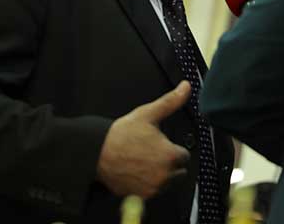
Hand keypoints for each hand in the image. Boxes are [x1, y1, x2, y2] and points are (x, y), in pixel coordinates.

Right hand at [96, 81, 191, 198]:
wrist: (98, 152)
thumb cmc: (123, 134)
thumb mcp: (149, 113)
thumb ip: (171, 101)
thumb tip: (186, 87)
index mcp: (170, 155)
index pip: (184, 156)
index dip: (174, 148)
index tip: (162, 144)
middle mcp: (164, 175)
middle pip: (179, 171)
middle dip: (170, 163)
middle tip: (152, 152)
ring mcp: (152, 188)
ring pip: (167, 183)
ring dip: (161, 174)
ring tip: (144, 161)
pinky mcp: (141, 197)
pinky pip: (153, 191)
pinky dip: (149, 184)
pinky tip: (138, 172)